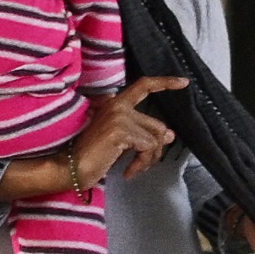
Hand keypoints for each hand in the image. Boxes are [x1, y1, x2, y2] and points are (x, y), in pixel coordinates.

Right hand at [65, 77, 185, 189]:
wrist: (71, 167)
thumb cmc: (94, 155)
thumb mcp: (123, 142)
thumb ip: (144, 133)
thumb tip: (170, 134)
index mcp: (115, 104)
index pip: (143, 87)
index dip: (165, 83)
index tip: (184, 82)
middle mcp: (117, 105)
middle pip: (157, 125)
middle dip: (157, 149)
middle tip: (144, 163)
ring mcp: (119, 116)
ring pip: (156, 138)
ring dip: (149, 159)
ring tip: (135, 168)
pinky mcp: (120, 130)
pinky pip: (148, 147)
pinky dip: (142, 163)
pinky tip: (129, 171)